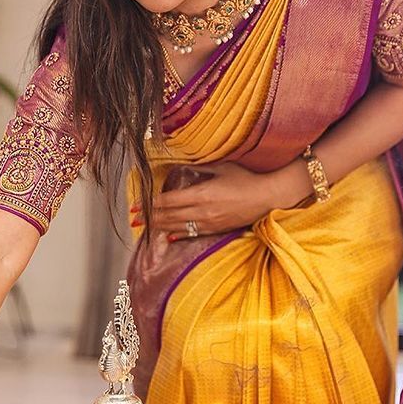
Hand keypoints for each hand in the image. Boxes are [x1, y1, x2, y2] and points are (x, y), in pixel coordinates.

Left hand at [139, 161, 298, 240]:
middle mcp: (202, 211)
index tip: (138, 205)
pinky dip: (177, 235)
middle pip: (169, 216)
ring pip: (178, 227)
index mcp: (201, 194)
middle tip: (134, 218)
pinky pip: (192, 234)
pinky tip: (168, 237)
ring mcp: (209, 223)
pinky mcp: (216, 230)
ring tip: (146, 227)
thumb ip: (200, 168)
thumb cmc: (246, 178)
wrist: (268, 197)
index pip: (168, 201)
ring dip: (160, 227)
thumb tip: (182, 166)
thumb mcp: (221, 168)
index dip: (151, 204)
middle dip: (150, 217)